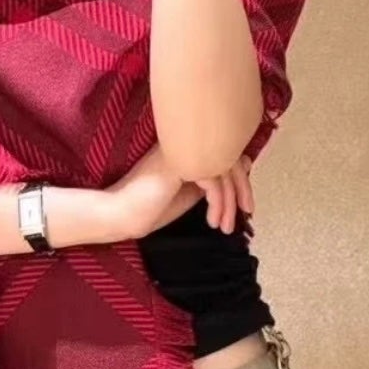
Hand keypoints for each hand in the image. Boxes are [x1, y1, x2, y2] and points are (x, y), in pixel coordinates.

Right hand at [106, 145, 254, 241]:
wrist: (120, 214)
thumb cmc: (150, 207)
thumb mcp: (189, 194)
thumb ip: (212, 180)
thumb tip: (241, 167)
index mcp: (185, 147)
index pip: (223, 152)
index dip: (239, 176)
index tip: (244, 202)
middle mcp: (184, 142)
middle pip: (229, 156)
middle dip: (242, 187)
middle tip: (248, 211)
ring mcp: (181, 151)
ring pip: (223, 170)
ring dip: (230, 202)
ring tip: (227, 226)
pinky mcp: (179, 165)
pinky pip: (213, 181)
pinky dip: (218, 205)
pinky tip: (212, 221)